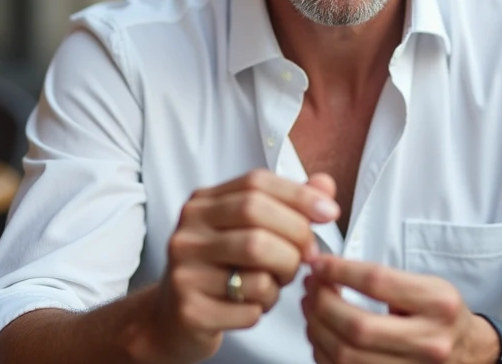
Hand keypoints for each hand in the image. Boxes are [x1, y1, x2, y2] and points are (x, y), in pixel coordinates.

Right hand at [146, 170, 338, 362]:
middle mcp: (188, 231)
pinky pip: (250, 308)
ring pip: (257, 265)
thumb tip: (325, 185)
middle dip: (295, 237)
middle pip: (255, 217)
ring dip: (282, 278)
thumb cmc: (218, 270)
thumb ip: (286, 206)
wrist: (172, 319)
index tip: (329, 212)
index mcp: (202, 204)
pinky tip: (252, 306)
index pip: (255, 183)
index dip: (298, 194)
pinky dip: (264, 309)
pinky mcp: (190, 310)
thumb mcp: (246, 232)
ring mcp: (185, 270)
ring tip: (276, 283)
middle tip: (309, 256)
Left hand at [302, 256, 498, 363]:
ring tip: (312, 308)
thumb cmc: (443, 315)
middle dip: (322, 304)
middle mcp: (430, 341)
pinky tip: (321, 335)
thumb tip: (329, 269)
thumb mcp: (429, 285)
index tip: (320, 265)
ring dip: (317, 329)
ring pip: (346, 356)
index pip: (377, 282)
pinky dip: (324, 353)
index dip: (340, 271)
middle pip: (357, 326)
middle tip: (310, 288)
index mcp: (438, 304)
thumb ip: (385, 278)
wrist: (470, 352)